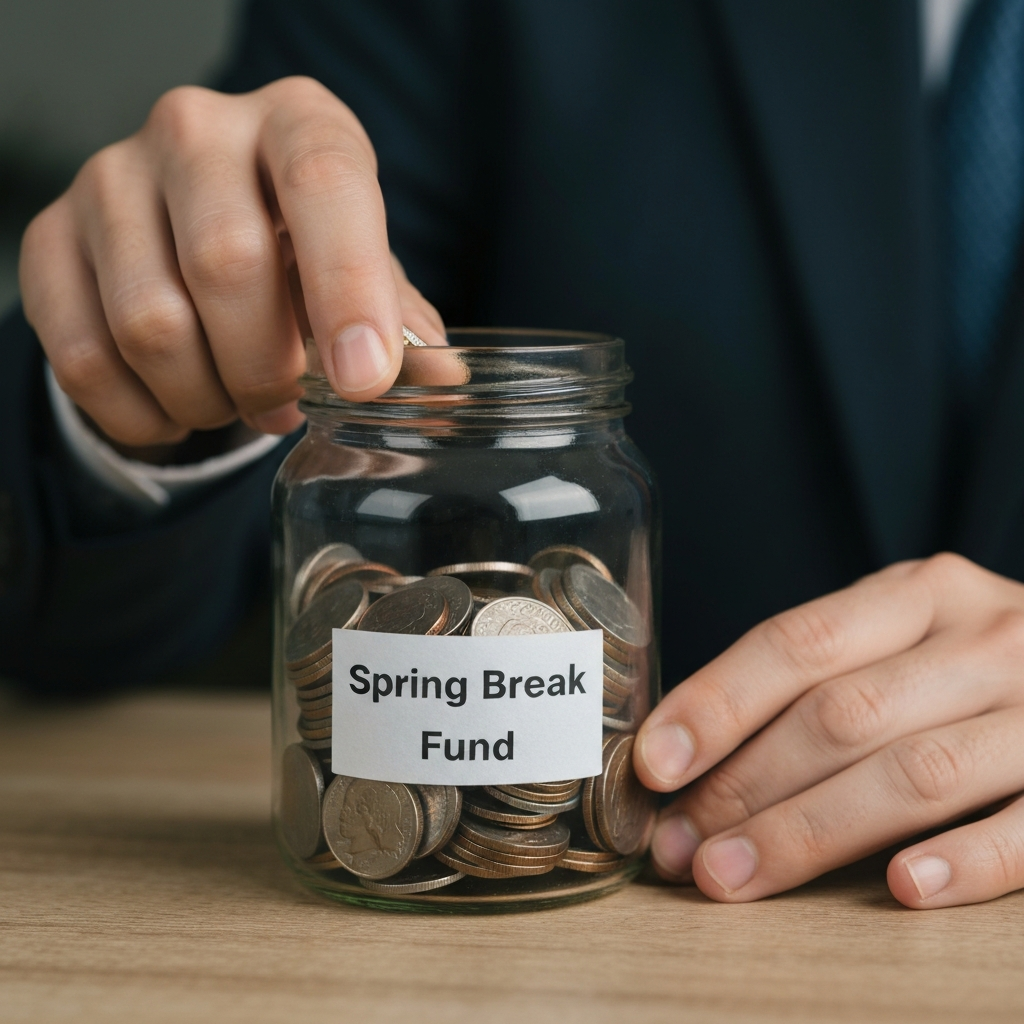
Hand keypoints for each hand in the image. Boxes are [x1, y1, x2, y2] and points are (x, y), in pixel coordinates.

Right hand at [19, 77, 445, 446]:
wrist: (195, 232)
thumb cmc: (300, 254)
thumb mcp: (365, 276)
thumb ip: (402, 326)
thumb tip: (443, 382)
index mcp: (298, 123)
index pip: (325, 182)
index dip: (347, 286)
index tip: (362, 378)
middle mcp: (197, 130)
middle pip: (226, 265)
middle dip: (267, 370)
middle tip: (286, 404)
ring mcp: (110, 178)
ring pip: (151, 324)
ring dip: (207, 398)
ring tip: (235, 401)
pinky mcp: (49, 239)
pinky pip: (83, 357)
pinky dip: (143, 414)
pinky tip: (178, 408)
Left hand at [633, 553, 1023, 908]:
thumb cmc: (971, 662)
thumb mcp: (904, 636)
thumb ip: (822, 676)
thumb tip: (691, 751)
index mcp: (918, 595)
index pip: (797, 642)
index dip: (717, 703)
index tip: (654, 762)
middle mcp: (982, 638)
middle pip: (842, 714)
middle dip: (745, 785)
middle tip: (680, 846)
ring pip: (916, 772)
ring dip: (810, 832)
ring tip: (733, 875)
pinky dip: (963, 859)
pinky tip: (899, 889)